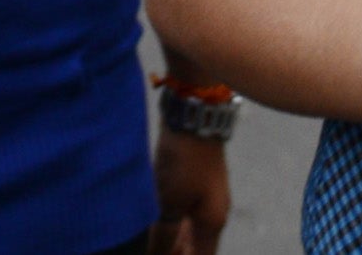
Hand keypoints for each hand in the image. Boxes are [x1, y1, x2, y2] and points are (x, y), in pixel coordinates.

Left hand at [148, 128, 229, 254]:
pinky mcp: (194, 185)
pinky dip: (169, 224)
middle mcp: (213, 214)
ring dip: (170, 240)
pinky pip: (183, 216)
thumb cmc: (185, 163)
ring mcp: (205, 199)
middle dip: (173, 252)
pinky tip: (152, 223)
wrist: (194, 119)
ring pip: (187, 232)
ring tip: (148, 238)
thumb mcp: (170, 203)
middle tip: (150, 248)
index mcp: (212, 223)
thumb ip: (164, 236)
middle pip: (194, 248)